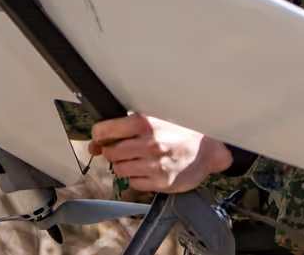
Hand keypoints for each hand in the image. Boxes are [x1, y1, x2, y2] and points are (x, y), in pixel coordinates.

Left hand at [89, 114, 231, 193]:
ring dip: (123, 165)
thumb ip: (124, 127)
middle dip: (111, 151)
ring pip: (120, 169)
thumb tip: (95, 142)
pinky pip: (134, 183)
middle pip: (110, 153)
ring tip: (137, 158)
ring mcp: (156, 165)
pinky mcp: (162, 182)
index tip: (101, 137)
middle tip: (122, 148)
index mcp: (146, 123)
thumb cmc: (180, 131)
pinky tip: (147, 168)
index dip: (100, 135)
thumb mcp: (154, 119)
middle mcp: (150, 144)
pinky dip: (136, 177)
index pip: (105, 131)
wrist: (208, 150)